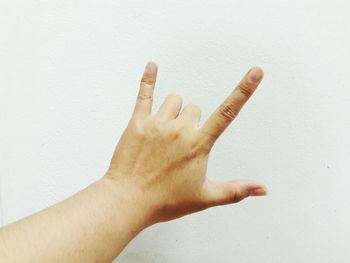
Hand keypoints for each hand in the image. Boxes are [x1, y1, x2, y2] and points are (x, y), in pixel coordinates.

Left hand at [104, 61, 266, 224]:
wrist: (128, 200)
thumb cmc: (165, 200)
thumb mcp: (205, 197)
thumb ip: (236, 190)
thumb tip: (262, 189)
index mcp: (198, 144)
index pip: (227, 112)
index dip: (244, 90)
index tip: (255, 72)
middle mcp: (180, 129)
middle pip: (194, 108)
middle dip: (192, 122)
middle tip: (179, 145)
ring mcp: (158, 124)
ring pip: (174, 100)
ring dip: (174, 111)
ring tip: (165, 132)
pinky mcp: (138, 122)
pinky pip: (145, 94)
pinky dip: (149, 79)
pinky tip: (152, 67)